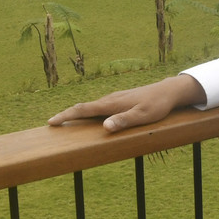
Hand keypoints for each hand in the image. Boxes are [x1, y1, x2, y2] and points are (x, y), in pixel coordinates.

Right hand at [48, 75, 205, 132]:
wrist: (167, 91)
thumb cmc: (156, 105)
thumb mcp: (142, 116)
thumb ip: (123, 121)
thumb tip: (104, 127)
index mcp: (111, 104)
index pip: (83, 110)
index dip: (66, 116)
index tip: (52, 121)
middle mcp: (109, 99)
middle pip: (83, 107)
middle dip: (66, 115)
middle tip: (52, 123)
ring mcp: (114, 99)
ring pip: (90, 106)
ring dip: (76, 113)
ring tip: (65, 121)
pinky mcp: (119, 100)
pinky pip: (98, 106)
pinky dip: (88, 111)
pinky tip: (88, 117)